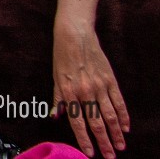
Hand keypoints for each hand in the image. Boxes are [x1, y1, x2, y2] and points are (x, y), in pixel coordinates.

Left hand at [53, 27, 128, 157]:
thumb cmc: (62, 56)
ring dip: (116, 133)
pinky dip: (123, 115)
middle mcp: (84, 91)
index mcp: (68, 92)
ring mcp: (99, 86)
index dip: (84, 139)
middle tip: (109, 156)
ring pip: (110, 115)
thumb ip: (57, 98)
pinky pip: (118, 101)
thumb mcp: (55, 77)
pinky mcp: (110, 80)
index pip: (77, 121)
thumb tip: (55, 116)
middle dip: (103, 142)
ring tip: (120, 146)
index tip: (90, 153)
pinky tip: (126, 127)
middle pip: (96, 122)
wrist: (75, 35)